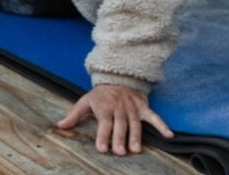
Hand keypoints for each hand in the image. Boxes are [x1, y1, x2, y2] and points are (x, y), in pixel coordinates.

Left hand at [57, 84, 172, 155]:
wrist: (118, 77)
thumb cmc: (101, 95)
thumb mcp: (85, 101)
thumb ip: (74, 115)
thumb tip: (60, 125)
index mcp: (104, 107)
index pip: (104, 122)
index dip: (103, 135)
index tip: (102, 148)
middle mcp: (119, 108)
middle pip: (120, 124)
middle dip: (120, 137)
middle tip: (120, 152)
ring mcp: (132, 107)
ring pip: (135, 123)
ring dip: (136, 135)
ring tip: (136, 149)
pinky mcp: (143, 107)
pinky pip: (154, 116)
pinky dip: (162, 125)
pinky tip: (169, 135)